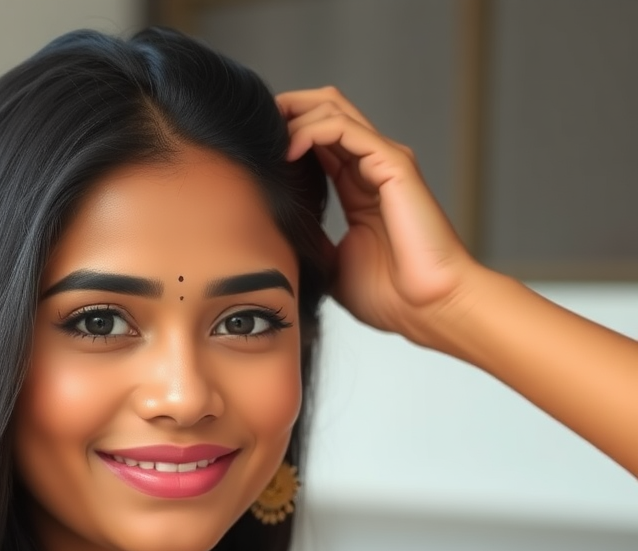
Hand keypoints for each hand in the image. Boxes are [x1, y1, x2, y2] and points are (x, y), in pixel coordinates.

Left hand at [277, 86, 478, 344]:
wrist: (428, 310)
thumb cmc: (390, 296)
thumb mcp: (331, 265)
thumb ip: (310, 241)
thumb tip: (276, 233)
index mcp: (358, 187)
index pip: (318, 139)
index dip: (285, 132)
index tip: (252, 148)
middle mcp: (372, 167)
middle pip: (325, 111)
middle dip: (285, 111)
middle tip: (252, 126)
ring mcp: (384, 163)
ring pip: (333, 110)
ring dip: (294, 114)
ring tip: (266, 134)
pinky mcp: (394, 166)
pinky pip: (346, 131)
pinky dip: (312, 131)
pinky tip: (288, 150)